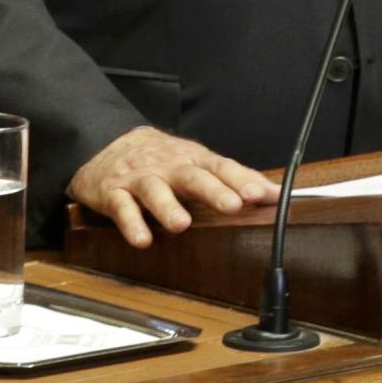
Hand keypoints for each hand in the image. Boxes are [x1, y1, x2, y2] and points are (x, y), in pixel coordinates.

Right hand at [66, 125, 276, 248]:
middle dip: (213, 191)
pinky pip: (122, 208)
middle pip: (192, 176)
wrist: (106, 142)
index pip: (221, 167)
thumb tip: (275, 194)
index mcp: (192, 159)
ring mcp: (140, 178)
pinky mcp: (114, 192)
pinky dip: (131, 224)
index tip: (260, 194)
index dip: (241, 180)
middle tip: (232, 205)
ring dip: (168, 207)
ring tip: (181, 225)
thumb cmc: (162, 159)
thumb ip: (234, 179)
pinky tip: (142, 240)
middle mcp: (169, 166)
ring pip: (154, 190)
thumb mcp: (197, 162)